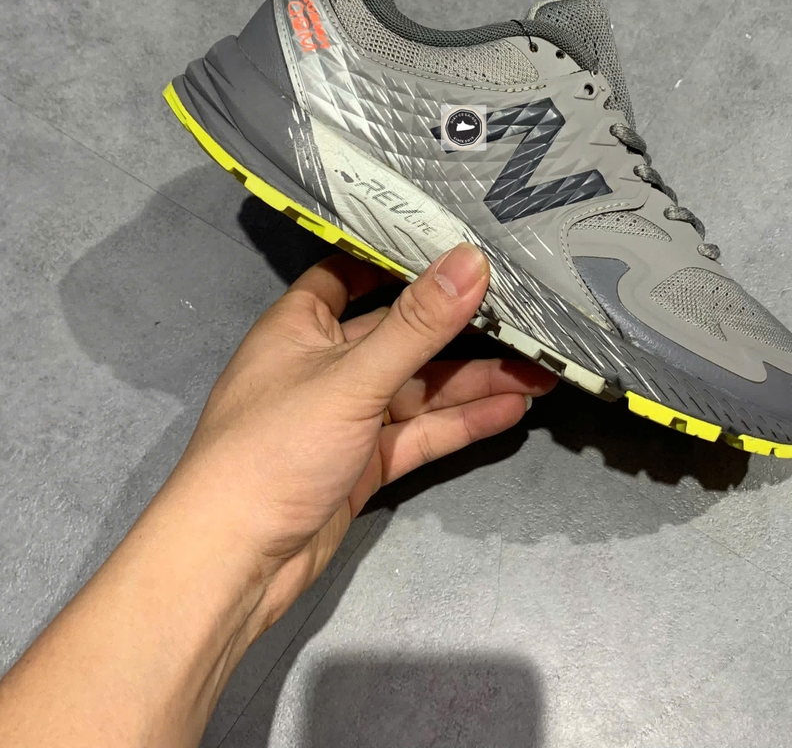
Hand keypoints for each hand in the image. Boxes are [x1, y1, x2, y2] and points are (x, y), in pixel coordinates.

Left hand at [163, 242, 555, 627]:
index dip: (398, 257)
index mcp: (301, 326)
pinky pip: (419, 433)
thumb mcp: (352, 378)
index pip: (350, 272)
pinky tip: (511, 410)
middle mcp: (325, 364)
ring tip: (541, 371)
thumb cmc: (277, 447)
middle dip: (461, 331)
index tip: (456, 242)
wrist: (234, 565)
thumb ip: (417, 324)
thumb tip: (471, 260)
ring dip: (473, 382)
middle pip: (401, 335)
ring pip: (418, 389)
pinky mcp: (364, 463)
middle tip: (526, 318)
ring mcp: (346, 417)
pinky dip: (460, 423)